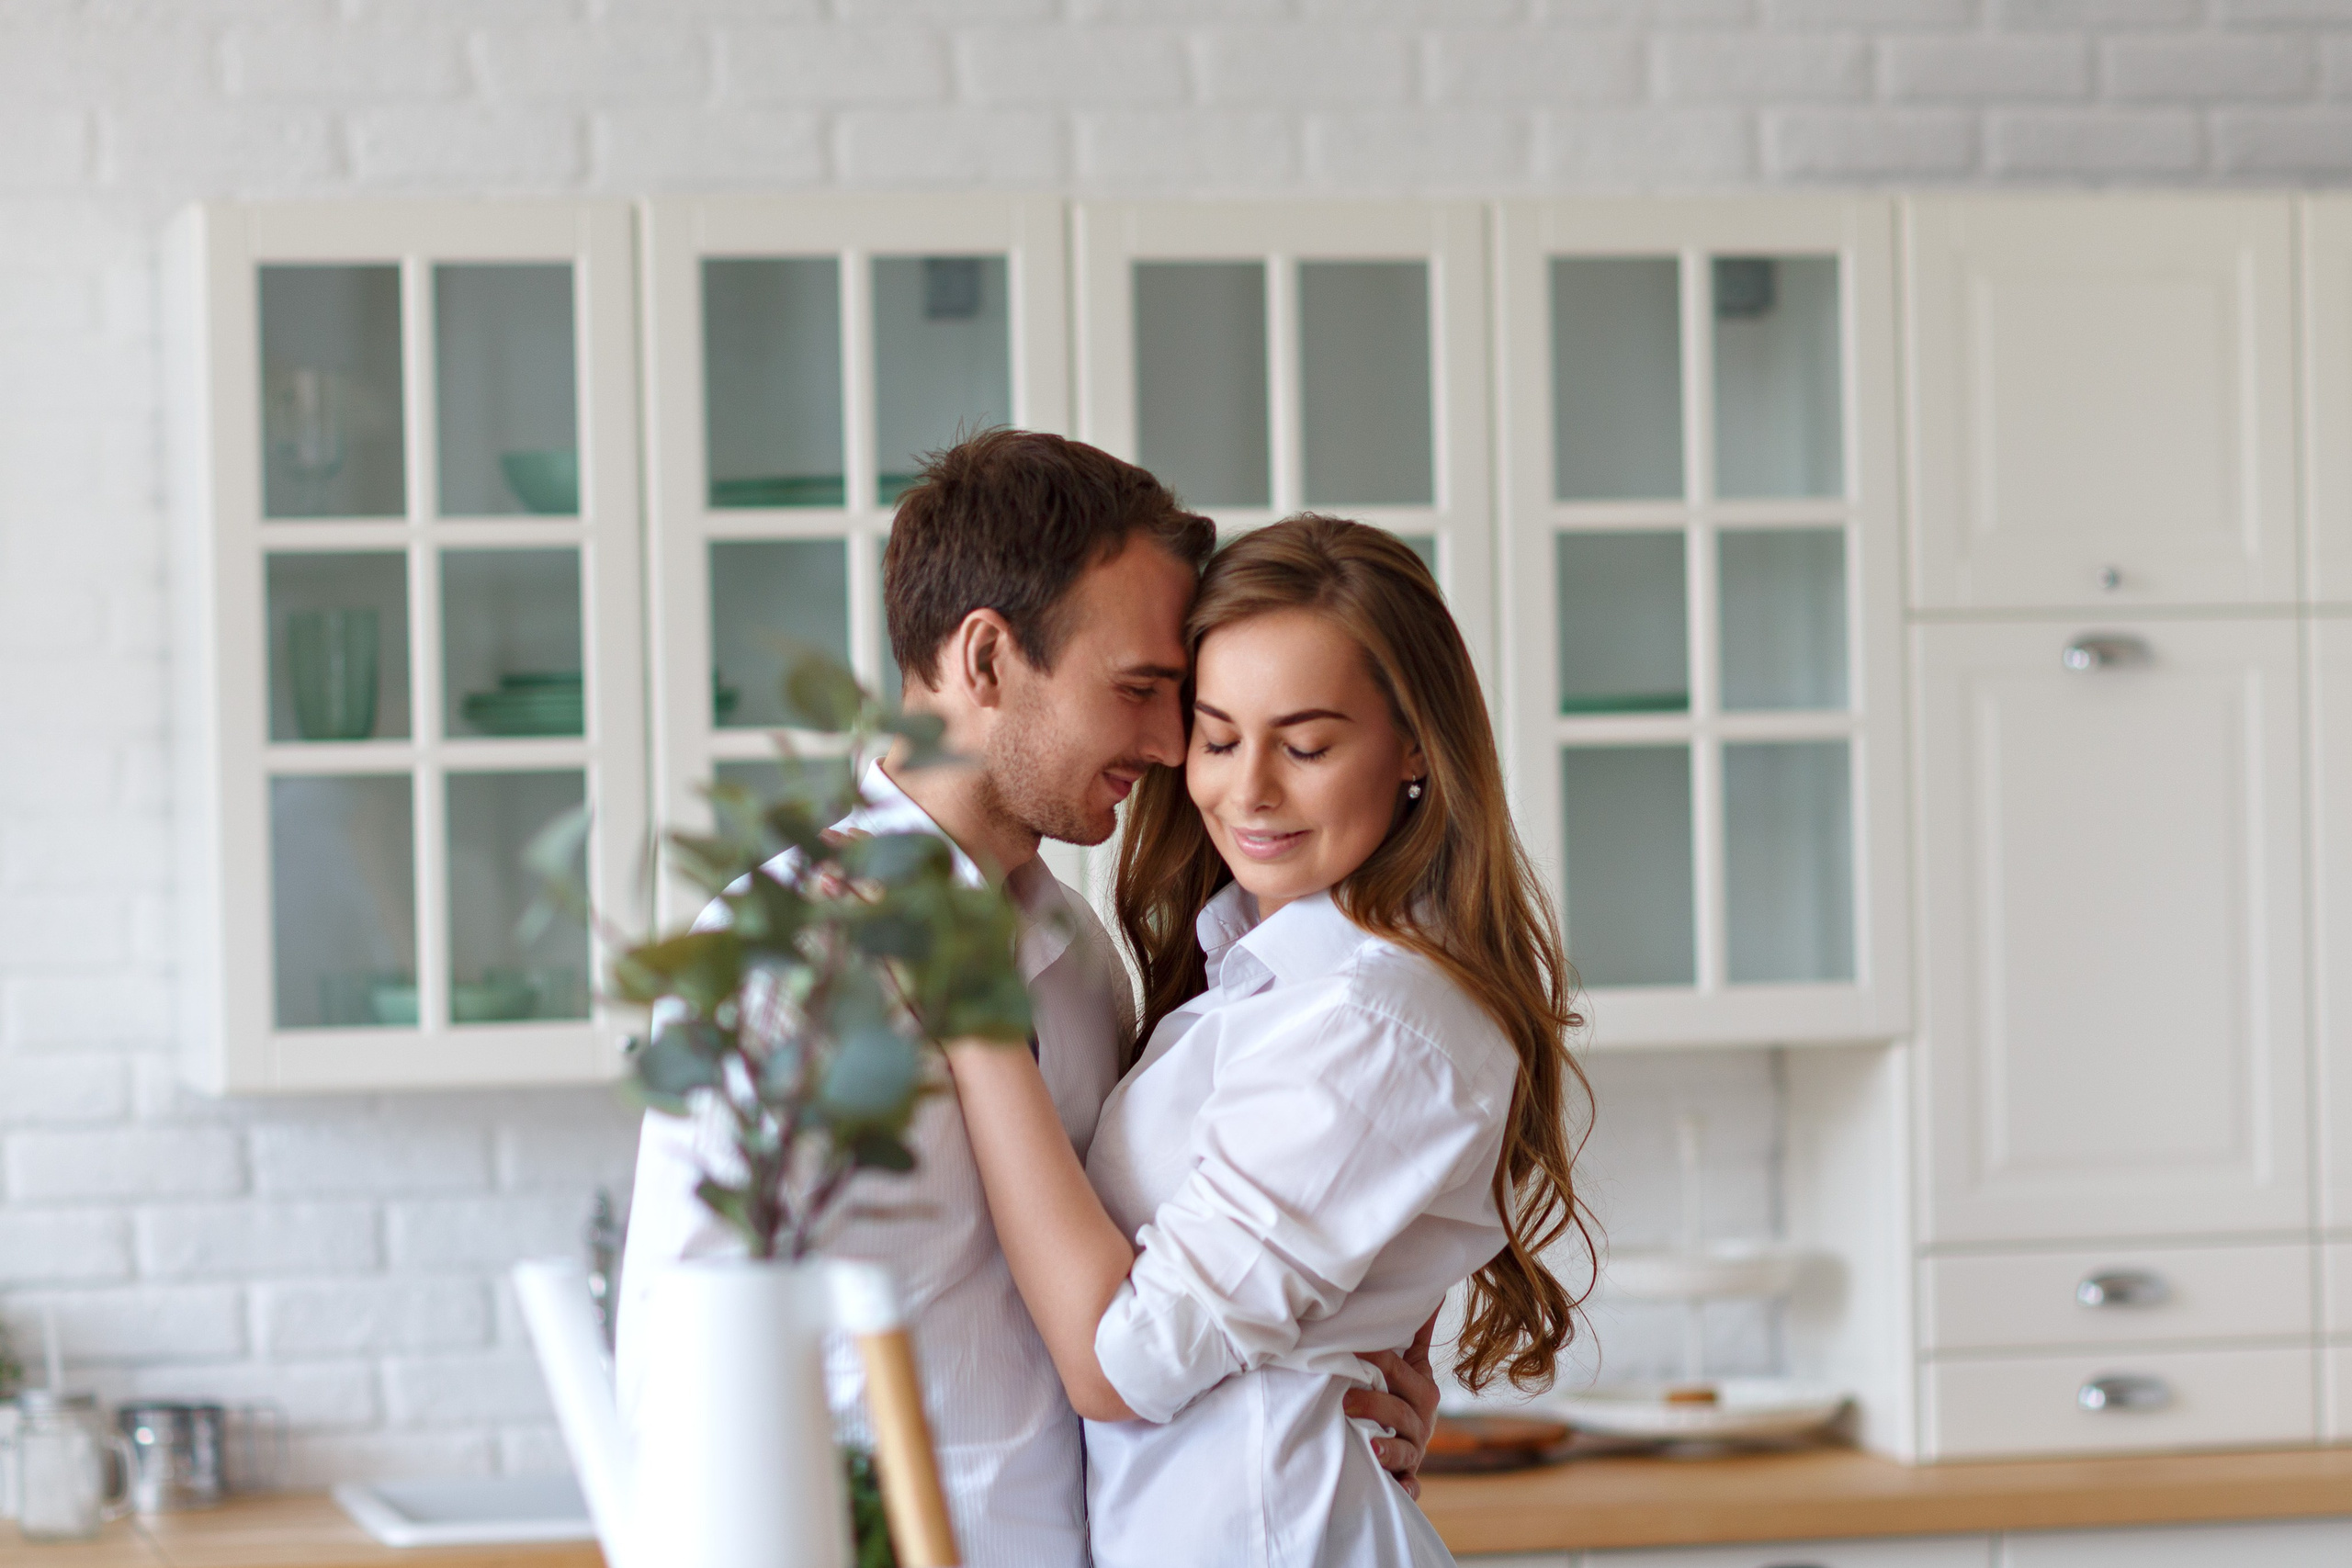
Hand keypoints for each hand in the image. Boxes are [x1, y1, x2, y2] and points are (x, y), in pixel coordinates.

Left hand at [1346, 1310, 1441, 1498]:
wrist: (1402, 1443)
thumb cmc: (1399, 1395)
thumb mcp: (1410, 1366)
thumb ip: (1415, 1334)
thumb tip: (1430, 1293)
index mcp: (1422, 1391)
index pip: (1399, 1371)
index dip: (1377, 1359)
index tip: (1353, 1345)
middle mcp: (1421, 1422)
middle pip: (1400, 1412)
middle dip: (1374, 1405)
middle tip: (1344, 1400)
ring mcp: (1414, 1452)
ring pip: (1404, 1450)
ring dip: (1389, 1450)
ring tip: (1370, 1448)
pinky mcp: (1405, 1477)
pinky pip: (1409, 1486)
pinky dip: (1406, 1489)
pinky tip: (1399, 1488)